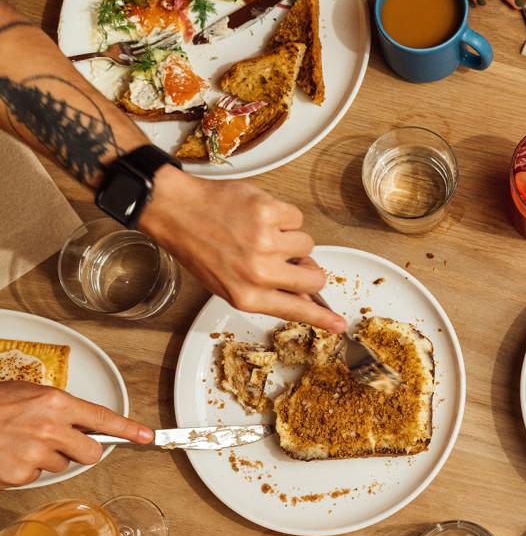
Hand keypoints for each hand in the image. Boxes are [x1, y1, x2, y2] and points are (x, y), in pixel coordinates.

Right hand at [0, 381, 152, 486]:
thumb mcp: (29, 395)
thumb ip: (58, 408)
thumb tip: (80, 420)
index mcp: (56, 403)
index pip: (103, 418)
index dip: (129, 429)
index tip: (147, 437)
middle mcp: (51, 428)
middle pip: (92, 452)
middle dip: (83, 450)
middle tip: (62, 442)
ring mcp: (36, 453)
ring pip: (63, 464)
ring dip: (48, 458)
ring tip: (22, 443)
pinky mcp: (20, 474)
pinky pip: (37, 476)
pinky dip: (26, 469)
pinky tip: (10, 455)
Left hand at [139, 166, 346, 332]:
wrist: (175, 210)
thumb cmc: (198, 247)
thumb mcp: (228, 284)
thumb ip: (266, 293)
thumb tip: (304, 295)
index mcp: (247, 296)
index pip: (296, 310)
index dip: (323, 319)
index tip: (340, 325)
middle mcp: (258, 272)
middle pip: (314, 277)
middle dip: (308, 267)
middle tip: (289, 259)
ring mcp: (265, 241)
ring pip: (307, 244)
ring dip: (290, 238)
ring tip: (260, 232)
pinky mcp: (268, 212)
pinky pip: (296, 217)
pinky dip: (282, 215)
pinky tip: (258, 215)